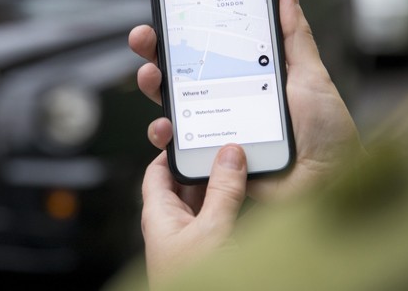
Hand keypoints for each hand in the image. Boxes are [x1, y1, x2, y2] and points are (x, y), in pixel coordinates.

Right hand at [129, 0, 365, 201]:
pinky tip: (166, 125)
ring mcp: (215, 129)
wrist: (332, 182)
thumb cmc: (326, 132)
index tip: (168, 10)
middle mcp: (225, 101)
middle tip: (144, 37)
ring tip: (151, 76)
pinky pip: (178, 147)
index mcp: (245, 77)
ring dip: (151, 85)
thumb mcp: (310, 75)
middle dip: (154, 51)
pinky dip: (163, 135)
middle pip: (179, 72)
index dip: (183, 31)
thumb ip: (293, 35)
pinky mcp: (210, 159)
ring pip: (170, 105)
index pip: (206, 48)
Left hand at [141, 144, 247, 289]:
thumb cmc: (194, 284)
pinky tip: (250, 193)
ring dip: (222, 183)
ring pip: (205, 200)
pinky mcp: (212, 251)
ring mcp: (192, 239)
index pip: (157, 172)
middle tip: (225, 141)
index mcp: (159, 216)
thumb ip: (222, 191)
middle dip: (204, 163)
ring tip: (242, 161)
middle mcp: (173, 226)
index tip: (193, 132)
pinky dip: (233, 202)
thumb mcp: (212, 231)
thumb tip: (229, 154)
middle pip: (185, 183)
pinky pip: (220, 217)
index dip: (171, 150)